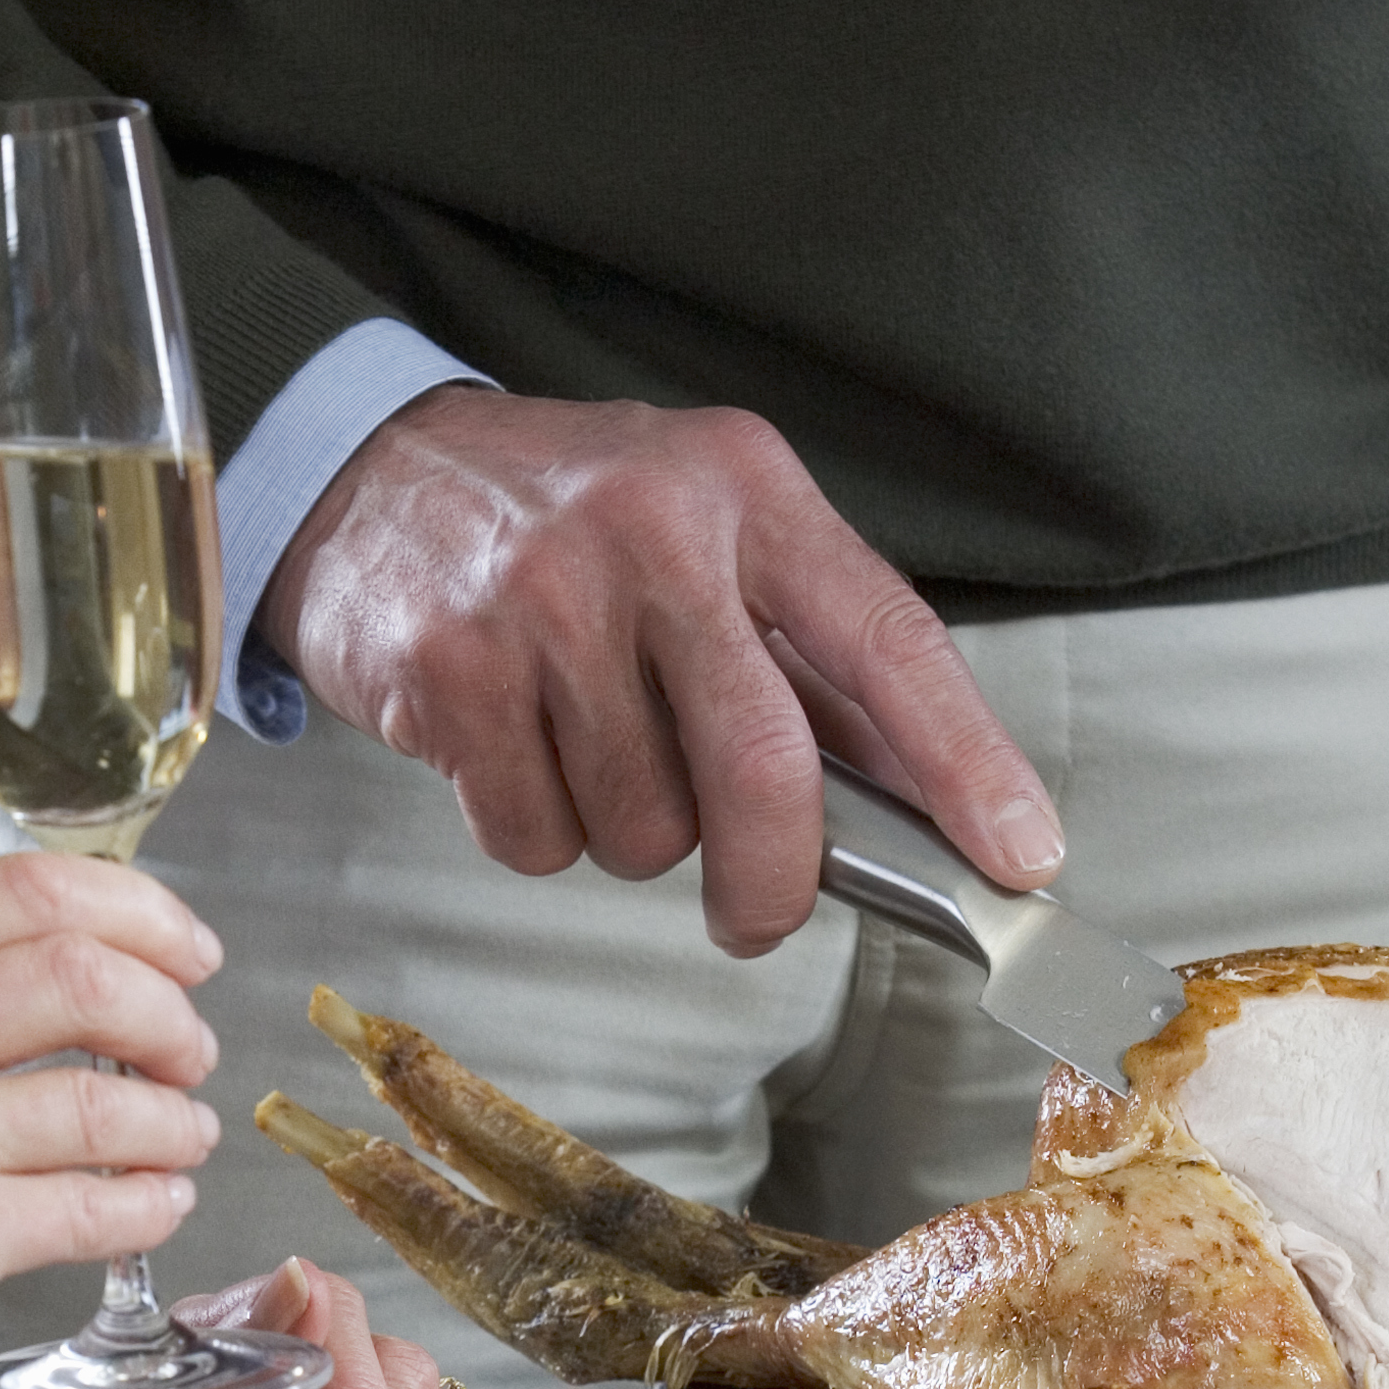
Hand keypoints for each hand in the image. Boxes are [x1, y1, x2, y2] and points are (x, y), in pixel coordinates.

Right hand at [0, 847, 231, 1388]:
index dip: (139, 913)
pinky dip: (150, 1205)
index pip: (27, 889)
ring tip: (179, 1141)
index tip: (185, 950)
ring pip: (105, 1098)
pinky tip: (150, 1208)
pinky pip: (94, 1206)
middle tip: (191, 1052)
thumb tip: (71, 960)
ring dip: (174, 1122)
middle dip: (171, 1015)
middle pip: (83, 975)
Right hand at [263, 385, 1055, 956]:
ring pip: (644, 828)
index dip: (967, 763)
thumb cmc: (566, 518)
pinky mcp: (450, 672)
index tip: (1021, 857)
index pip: (889, 642)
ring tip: (588, 748)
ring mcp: (543, 602)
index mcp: (749, 492)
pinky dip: (535, 828)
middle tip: (758, 916)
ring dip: (629, 833)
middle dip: (775, 880)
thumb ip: (809, 659)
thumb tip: (926, 800)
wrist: (367, 472)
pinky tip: (514, 751)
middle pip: (766, 772)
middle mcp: (655, 535)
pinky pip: (536, 836)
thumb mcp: (707, 532)